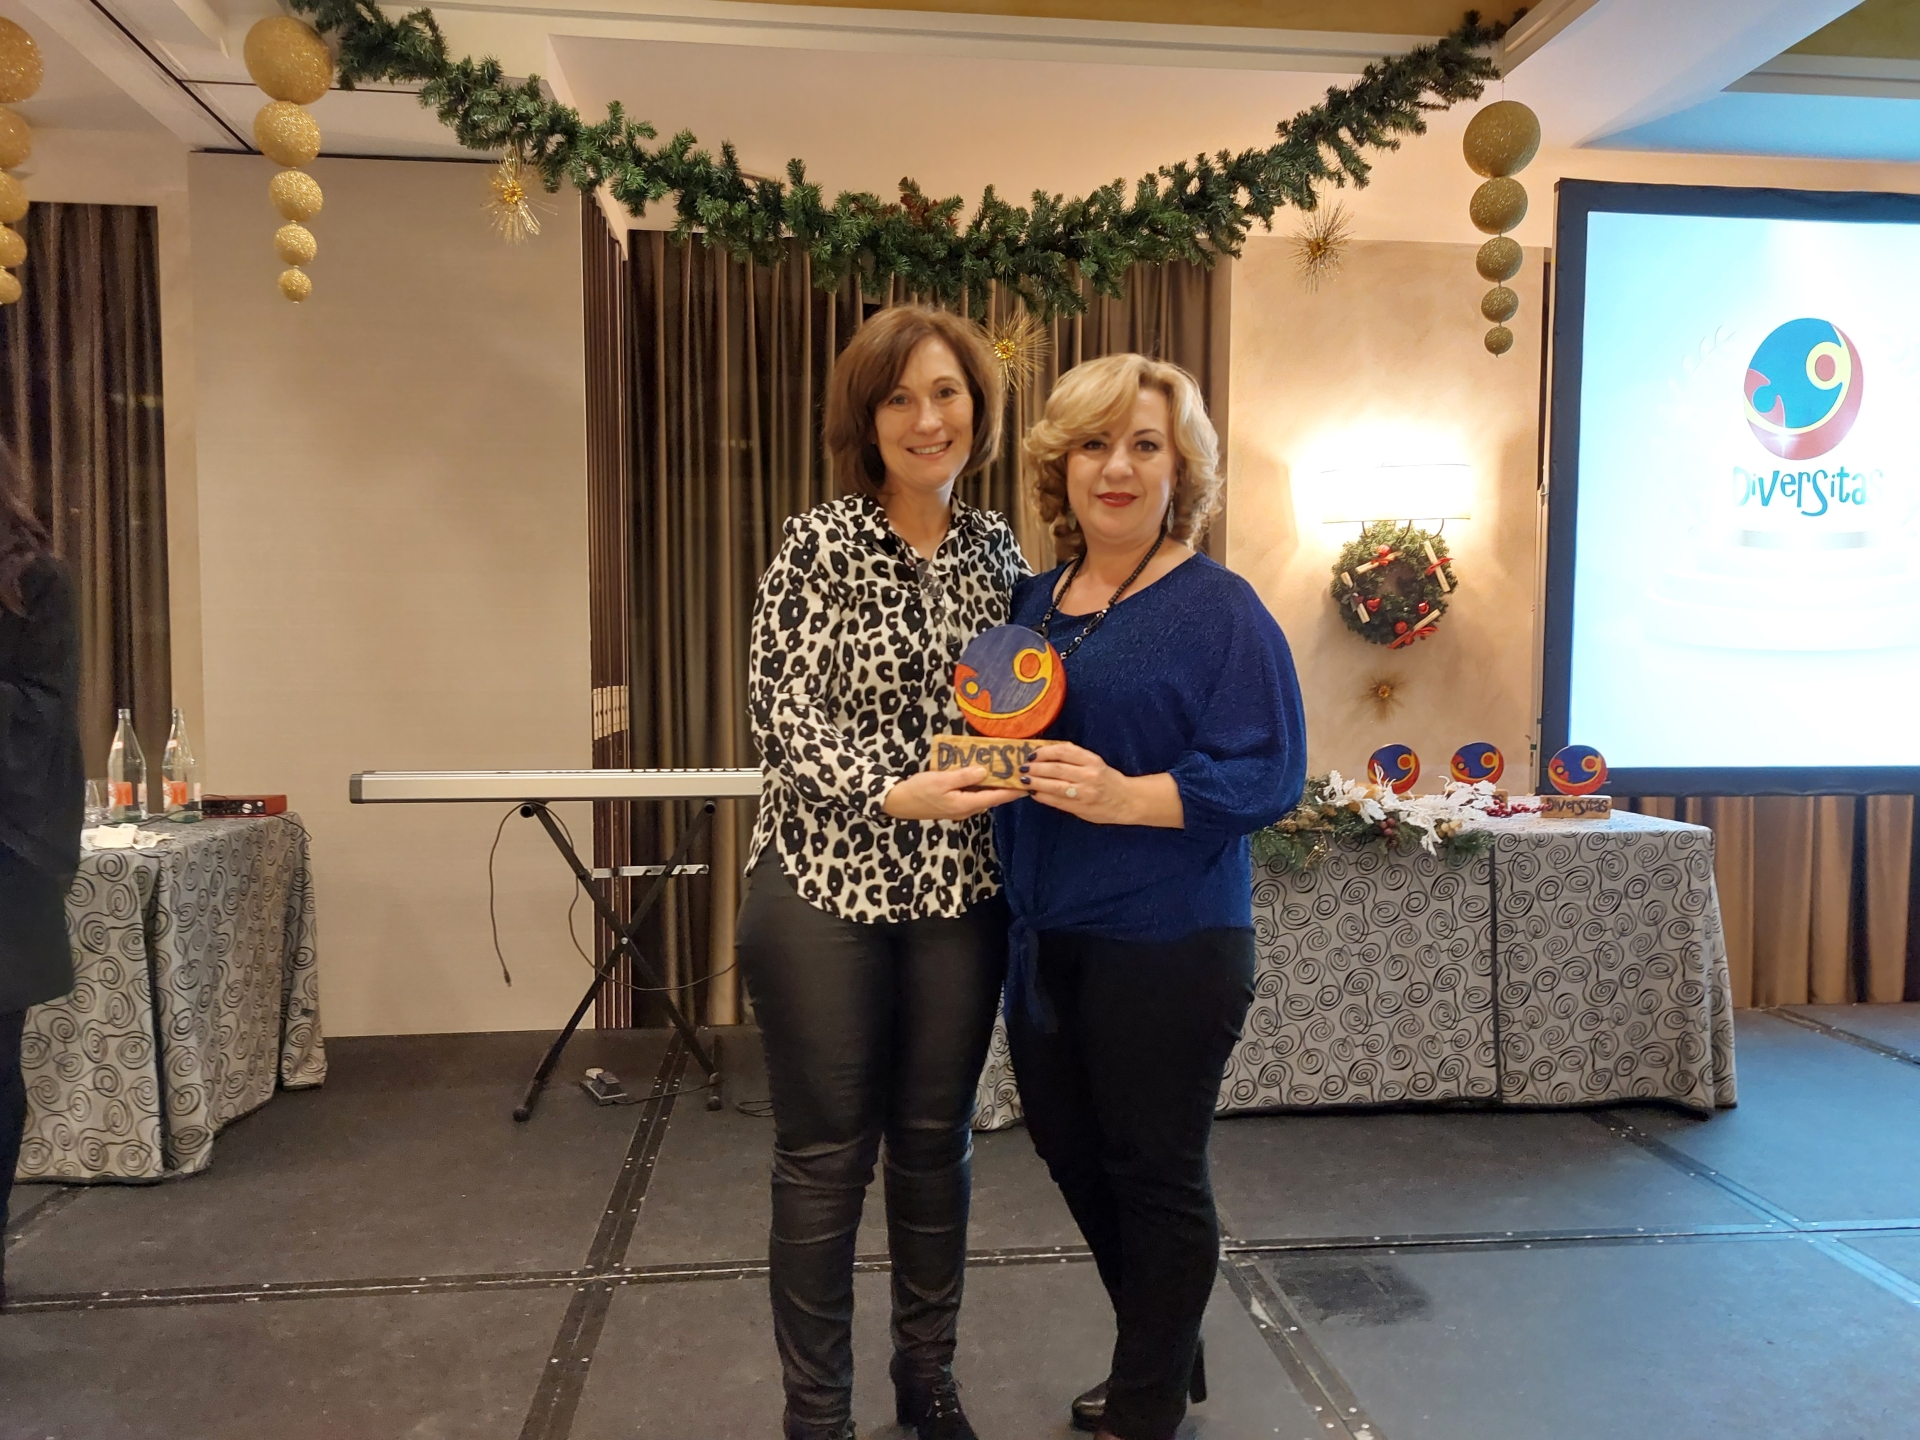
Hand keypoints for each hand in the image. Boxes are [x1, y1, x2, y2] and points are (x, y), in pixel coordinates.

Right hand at [882, 767, 1024, 820]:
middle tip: (1019, 771)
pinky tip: (983, 774)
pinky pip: (973, 795)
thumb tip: (985, 771)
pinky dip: (981, 785)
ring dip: (994, 785)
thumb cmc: (919, 790)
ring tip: (1005, 770)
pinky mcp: (954, 805)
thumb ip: (964, 776)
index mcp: (966, 804)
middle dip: (1006, 786)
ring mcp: (960, 808)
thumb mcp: (941, 780)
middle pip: (992, 797)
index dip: (1013, 790)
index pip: (996, 797)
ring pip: (983, 796)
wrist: (898, 802)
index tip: (1028, 783)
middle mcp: (967, 809)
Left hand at [1020, 742, 1182, 827]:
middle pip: (1055, 769)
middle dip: (1035, 768)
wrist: (1127, 801)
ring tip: (1024, 781)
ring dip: (1035, 783)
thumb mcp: (1094, 762)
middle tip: (1022, 768)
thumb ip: (1074, 757)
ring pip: (1053, 786)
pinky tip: (1034, 793)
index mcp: (1091, 760)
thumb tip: (1046, 752)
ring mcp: (1084, 793)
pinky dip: (1042, 797)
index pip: (1063, 752)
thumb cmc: (1107, 779)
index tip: (1032, 754)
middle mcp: (1088, 775)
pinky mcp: (1080, 808)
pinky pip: (1056, 801)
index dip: (1044, 752)